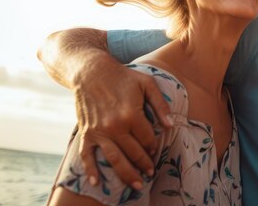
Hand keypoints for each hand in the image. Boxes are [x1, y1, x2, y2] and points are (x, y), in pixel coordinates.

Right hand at [72, 53, 171, 188]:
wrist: (91, 71)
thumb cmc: (122, 77)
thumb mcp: (147, 84)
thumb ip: (160, 105)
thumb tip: (171, 125)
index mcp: (131, 114)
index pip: (147, 139)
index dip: (154, 145)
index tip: (155, 149)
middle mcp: (115, 126)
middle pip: (133, 152)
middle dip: (144, 164)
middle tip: (150, 173)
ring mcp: (99, 131)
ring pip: (115, 159)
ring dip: (126, 174)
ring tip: (136, 185)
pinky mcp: (86, 133)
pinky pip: (87, 156)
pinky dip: (90, 170)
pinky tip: (96, 183)